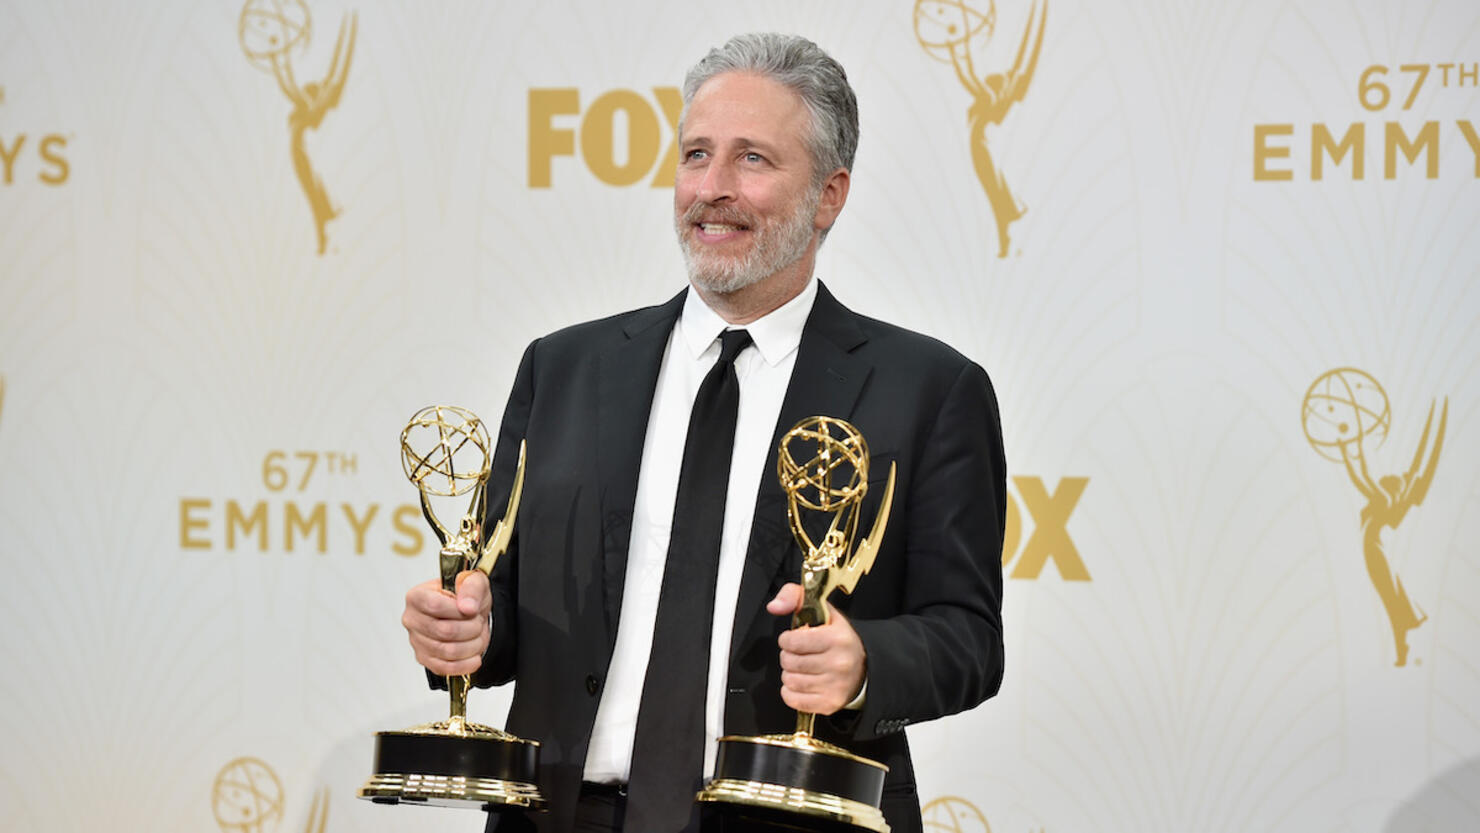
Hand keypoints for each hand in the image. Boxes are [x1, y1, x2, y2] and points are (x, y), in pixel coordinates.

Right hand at [402, 570, 491, 675]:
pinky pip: (445, 668)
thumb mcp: (474, 581)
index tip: (472, 609)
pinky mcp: (425, 659)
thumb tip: (467, 606)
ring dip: (472, 645)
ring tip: (477, 634)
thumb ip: (471, 588)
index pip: (434, 606)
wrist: (469, 611)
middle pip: (444, 631)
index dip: (458, 610)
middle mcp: (412, 619)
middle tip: (478, 621)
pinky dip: (466, 664)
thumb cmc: (466, 596)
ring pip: (448, 651)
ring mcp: (417, 641)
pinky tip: (474, 655)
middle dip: (471, 628)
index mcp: (417, 596)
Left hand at [767, 582, 866, 714]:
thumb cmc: (838, 638)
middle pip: (789, 662)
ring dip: (789, 673)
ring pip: (789, 681)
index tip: (794, 639)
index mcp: (837, 638)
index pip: (793, 641)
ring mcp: (835, 686)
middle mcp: (838, 663)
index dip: (787, 639)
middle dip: (788, 656)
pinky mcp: (829, 703)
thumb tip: (774, 606)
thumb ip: (794, 596)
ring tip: (801, 667)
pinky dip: (791, 691)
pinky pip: (793, 699)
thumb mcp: (822, 610)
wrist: (864, 667)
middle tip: (799, 653)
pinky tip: (801, 682)